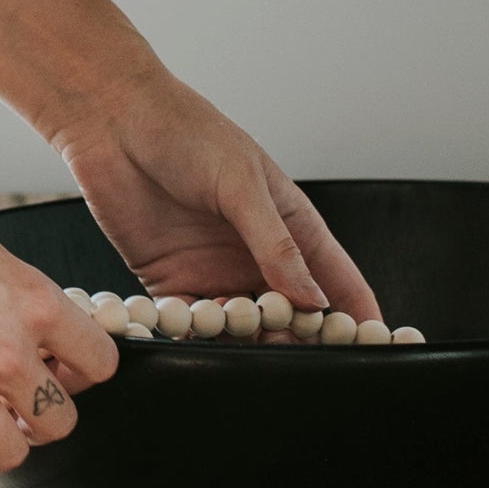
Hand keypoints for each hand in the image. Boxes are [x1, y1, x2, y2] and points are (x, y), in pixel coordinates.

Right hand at [0, 165, 119, 479]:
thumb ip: (14, 303)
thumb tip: (30, 335)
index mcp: (34, 303)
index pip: (99, 364)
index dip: (78, 373)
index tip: (58, 373)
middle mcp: (6, 352)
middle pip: (61, 421)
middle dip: (38, 418)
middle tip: (13, 409)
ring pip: (11, 454)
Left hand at [49, 72, 381, 322]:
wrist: (114, 122)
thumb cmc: (187, 133)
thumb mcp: (241, 183)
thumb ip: (275, 243)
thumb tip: (314, 299)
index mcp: (290, 225)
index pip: (337, 279)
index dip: (358, 314)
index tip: (374, 347)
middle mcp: (257, 255)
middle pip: (294, 316)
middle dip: (301, 342)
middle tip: (303, 364)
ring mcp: (215, 272)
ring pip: (244, 329)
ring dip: (248, 345)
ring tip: (248, 351)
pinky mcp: (172, 283)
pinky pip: (192, 325)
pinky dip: (198, 340)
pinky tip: (199, 342)